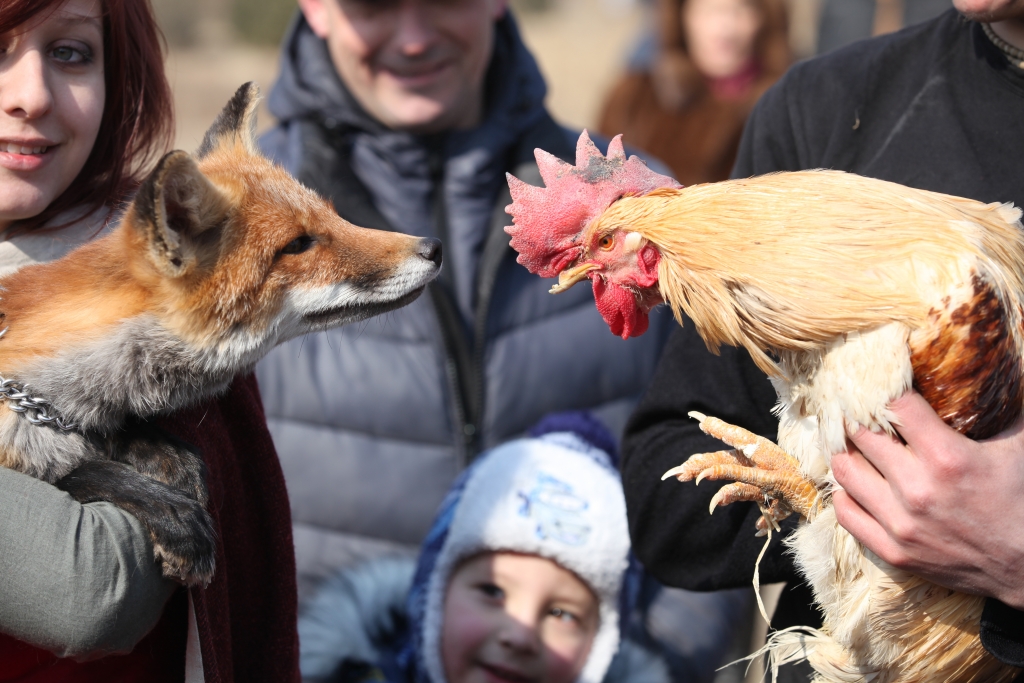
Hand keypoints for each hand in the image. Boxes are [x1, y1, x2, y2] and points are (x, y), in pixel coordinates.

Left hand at [832, 391, 1023, 608]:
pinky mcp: (892, 551)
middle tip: (850, 404)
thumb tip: (987, 368)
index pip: (892, 404)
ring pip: (844, 470)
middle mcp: (918, 490)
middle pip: (857, 434)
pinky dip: (844, 492)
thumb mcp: (1016, 447)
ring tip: (850, 440)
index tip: (871, 377)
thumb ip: (997, 409)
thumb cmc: (1021, 501)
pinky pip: (844, 511)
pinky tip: (856, 480)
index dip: (878, 385)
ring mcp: (901, 523)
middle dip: (853, 414)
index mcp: (947, 458)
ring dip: (844, 451)